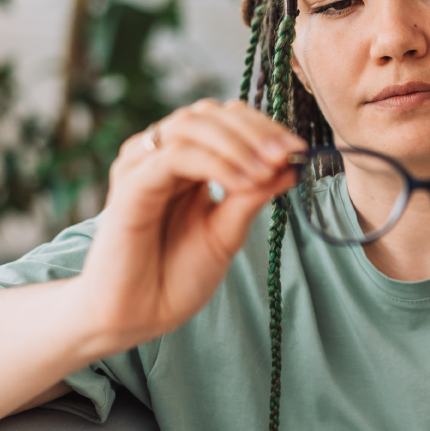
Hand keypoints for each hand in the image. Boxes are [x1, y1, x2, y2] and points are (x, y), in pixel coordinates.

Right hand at [72, 99, 304, 352]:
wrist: (137, 317)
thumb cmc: (175, 275)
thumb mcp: (226, 231)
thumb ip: (252, 196)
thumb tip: (291, 166)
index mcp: (185, 160)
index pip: (226, 119)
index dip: (264, 128)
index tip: (299, 151)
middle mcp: (159, 154)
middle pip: (210, 113)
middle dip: (255, 130)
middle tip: (288, 155)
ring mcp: (141, 166)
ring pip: (191, 125)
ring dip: (237, 143)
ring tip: (266, 171)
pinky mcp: (130, 186)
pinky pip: (175, 157)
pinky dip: (214, 163)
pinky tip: (241, 183)